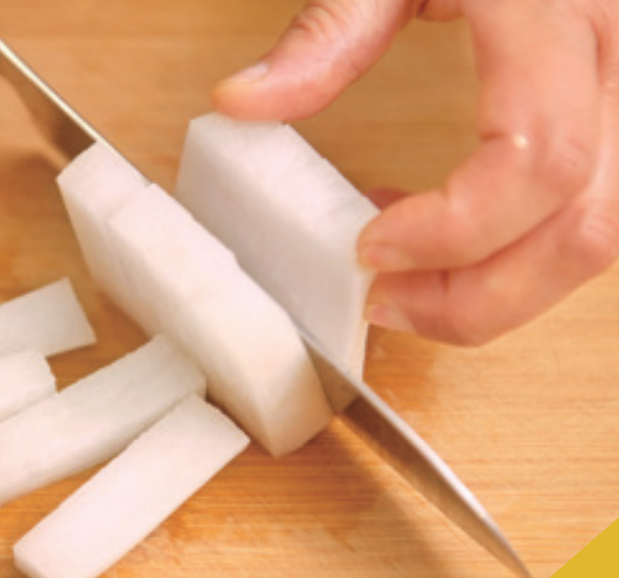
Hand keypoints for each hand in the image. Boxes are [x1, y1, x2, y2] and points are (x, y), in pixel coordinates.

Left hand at [213, 0, 618, 345]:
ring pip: (599, 239)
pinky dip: (516, 255)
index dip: (454, 229)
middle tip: (382, 302)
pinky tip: (443, 237)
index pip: (536, 157)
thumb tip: (242, 103)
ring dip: (498, 290)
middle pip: (584, 228)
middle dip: (476, 296)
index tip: (368, 248)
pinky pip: (593, 218)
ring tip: (405, 282)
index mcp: (560, 10)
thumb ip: (329, 31)